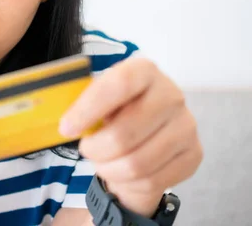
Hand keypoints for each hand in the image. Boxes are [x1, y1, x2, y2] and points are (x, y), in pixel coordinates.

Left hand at [59, 56, 202, 217]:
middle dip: (95, 149)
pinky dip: (129, 182)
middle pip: (125, 133)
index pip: (119, 84)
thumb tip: (57, 118)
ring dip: (109, 169)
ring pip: (137, 163)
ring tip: (102, 161)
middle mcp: (171, 94)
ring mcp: (186, 125)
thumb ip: (82, 101)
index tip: (66, 128)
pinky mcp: (194, 154)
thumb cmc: (115, 113)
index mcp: (145, 70)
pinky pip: (153, 179)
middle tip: (86, 149)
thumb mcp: (99, 99)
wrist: (148, 135)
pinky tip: (123, 171)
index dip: (89, 108)